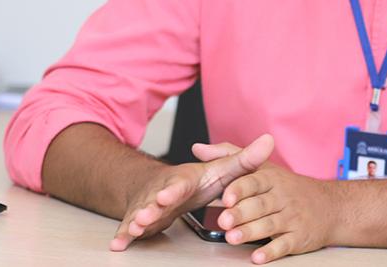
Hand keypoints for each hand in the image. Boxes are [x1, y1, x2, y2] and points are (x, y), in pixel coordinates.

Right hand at [109, 133, 273, 250]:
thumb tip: (269, 142)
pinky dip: (123, 235)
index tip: (167, 196)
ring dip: (136, 222)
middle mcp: (163, 191)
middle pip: (156, 200)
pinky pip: (130, 227)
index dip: (173, 190)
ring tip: (132, 231)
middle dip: (151, 208)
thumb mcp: (223, 169)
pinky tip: (118, 244)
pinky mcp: (142, 220)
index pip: (179, 184)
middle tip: (146, 216)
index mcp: (183, 179)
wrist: (165, 186)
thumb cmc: (196, 180)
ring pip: (141, 213)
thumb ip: (244, 161)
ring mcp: (150, 206)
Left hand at [194, 141, 337, 263]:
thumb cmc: (288, 187)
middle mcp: (282, 196)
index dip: (240, 188)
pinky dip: (271, 251)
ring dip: (251, 232)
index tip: (226, 195)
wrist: (329, 206)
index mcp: (271, 179)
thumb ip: (230, 156)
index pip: (255, 181)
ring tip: (232, 238)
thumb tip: (198, 148)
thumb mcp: (262, 167)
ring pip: (270, 224)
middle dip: (241, 213)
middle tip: (223, 220)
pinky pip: (285, 244)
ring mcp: (292, 217)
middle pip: (260, 204)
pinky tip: (258, 256)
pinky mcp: (298, 237)